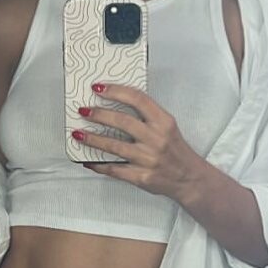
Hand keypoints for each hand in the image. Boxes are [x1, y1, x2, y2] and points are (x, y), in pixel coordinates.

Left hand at [74, 84, 203, 203]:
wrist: (190, 179)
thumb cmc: (176, 150)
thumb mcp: (168, 127)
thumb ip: (147, 116)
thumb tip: (114, 105)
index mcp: (163, 122)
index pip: (137, 100)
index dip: (116, 91)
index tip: (98, 88)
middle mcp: (156, 139)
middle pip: (122, 121)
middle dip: (99, 114)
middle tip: (83, 110)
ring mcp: (148, 159)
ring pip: (114, 146)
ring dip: (93, 139)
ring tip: (78, 134)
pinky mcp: (142, 177)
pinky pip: (115, 170)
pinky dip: (99, 165)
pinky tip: (88, 161)